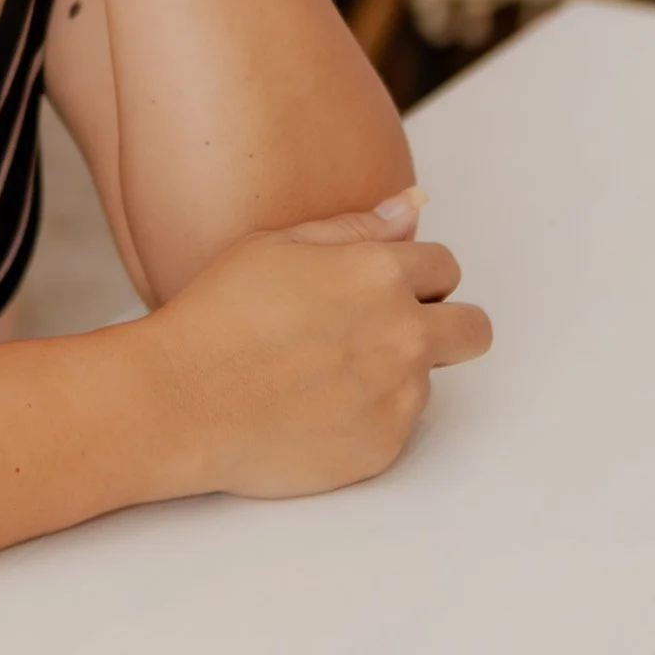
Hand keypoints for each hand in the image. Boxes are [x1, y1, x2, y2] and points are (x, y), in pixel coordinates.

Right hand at [135, 196, 490, 499]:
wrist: (181, 401)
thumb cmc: (217, 317)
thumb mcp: (276, 246)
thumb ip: (356, 227)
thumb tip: (412, 206)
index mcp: (381, 274)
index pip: (445, 267)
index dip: (415, 275)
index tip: (384, 289)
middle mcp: (403, 335)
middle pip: (473, 329)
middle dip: (446, 325)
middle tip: (385, 333)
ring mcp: (398, 396)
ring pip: (428, 380)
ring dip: (394, 374)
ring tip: (322, 376)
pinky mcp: (383, 448)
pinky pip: (397, 427)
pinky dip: (367, 418)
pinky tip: (313, 410)